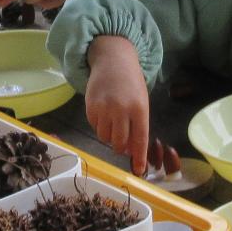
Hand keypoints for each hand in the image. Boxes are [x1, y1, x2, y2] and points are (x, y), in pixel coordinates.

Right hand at [84, 35, 152, 175]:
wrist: (112, 60)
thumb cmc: (131, 83)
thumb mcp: (141, 101)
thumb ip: (138, 124)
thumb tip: (132, 151)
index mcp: (139, 108)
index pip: (140, 138)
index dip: (139, 157)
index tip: (139, 170)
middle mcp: (121, 109)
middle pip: (120, 142)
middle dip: (122, 148)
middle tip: (123, 144)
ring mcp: (104, 108)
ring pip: (105, 137)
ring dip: (110, 137)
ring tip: (113, 124)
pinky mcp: (90, 107)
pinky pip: (94, 127)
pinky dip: (100, 126)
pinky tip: (104, 114)